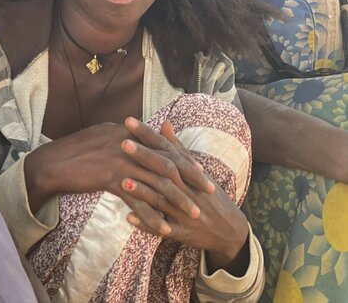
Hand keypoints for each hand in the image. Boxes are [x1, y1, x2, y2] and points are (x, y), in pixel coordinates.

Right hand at [24, 121, 213, 230]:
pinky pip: (138, 201)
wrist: (53, 162)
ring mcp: (120, 161)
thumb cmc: (75, 150)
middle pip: (167, 163)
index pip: (164, 146)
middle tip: (208, 192)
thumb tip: (141, 138)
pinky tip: (163, 229)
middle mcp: (127, 144)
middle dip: (191, 179)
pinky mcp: (111, 179)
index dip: (185, 160)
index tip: (201, 172)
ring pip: (157, 183)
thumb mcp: (102, 136)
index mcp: (127, 132)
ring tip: (193, 213)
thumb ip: (125, 136)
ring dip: (178, 201)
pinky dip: (153, 217)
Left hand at [123, 120, 250, 273]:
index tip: (128, 121)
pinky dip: (147, 223)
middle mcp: (186, 189)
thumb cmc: (208, 195)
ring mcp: (184, 211)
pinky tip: (129, 217)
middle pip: (164, 170)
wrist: (230, 230)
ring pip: (162, 200)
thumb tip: (164, 122)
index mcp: (187, 171)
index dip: (147, 135)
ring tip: (122, 181)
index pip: (165, 148)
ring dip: (142, 192)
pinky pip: (163, 228)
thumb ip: (177, 148)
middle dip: (144, 157)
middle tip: (122, 143)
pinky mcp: (182, 232)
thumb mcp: (196, 171)